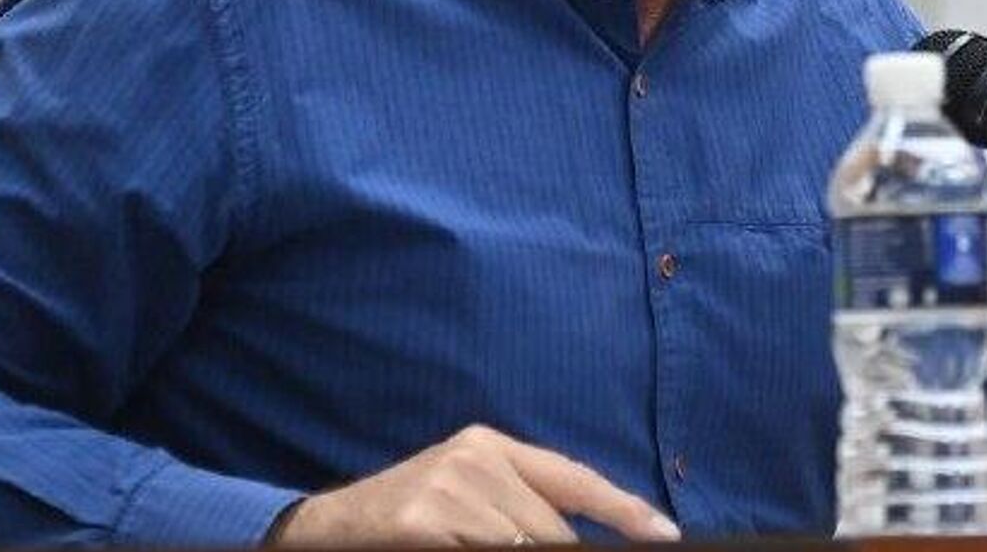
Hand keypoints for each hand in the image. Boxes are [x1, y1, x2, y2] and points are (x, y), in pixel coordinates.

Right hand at [266, 424, 681, 546]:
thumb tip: (580, 537)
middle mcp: (472, 460)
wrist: (320, 530)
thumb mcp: (464, 492)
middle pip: (555, 533)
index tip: (666, 535)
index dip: (625, 510)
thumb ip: (519, 504)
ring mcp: (446, 493)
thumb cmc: (405, 518)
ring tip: (474, 544)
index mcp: (488, 445)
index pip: (573, 478)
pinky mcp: (422, 528)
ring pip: (529, 550)